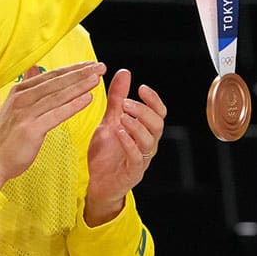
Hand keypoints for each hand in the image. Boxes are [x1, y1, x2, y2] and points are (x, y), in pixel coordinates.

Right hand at [0, 61, 105, 188]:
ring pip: (58, 95)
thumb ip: (28, 88)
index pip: (51, 76)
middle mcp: (21, 98)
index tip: (90, 64)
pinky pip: (56, 114)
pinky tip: (87, 99)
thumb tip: (33, 68)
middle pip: (57, 82)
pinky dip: (73, 105)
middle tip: (100, 66)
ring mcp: (25, 113)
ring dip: (80, 86)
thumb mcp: (14, 107)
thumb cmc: (6, 137)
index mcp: (19, 91)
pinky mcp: (30, 129)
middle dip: (80, 73)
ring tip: (97, 79)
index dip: (72, 69)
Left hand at [83, 69, 166, 226]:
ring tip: (122, 117)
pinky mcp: (132, 172)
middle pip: (157, 125)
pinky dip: (130, 144)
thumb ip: (117, 98)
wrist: (97, 182)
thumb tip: (124, 73)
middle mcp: (147, 144)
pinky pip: (137, 158)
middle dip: (144, 111)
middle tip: (126, 103)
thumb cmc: (107, 153)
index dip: (153, 100)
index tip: (141, 88)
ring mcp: (141, 159)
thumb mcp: (110, 120)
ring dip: (137, 126)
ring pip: (149, 141)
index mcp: (145, 131)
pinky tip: (120, 133)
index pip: (159, 113)